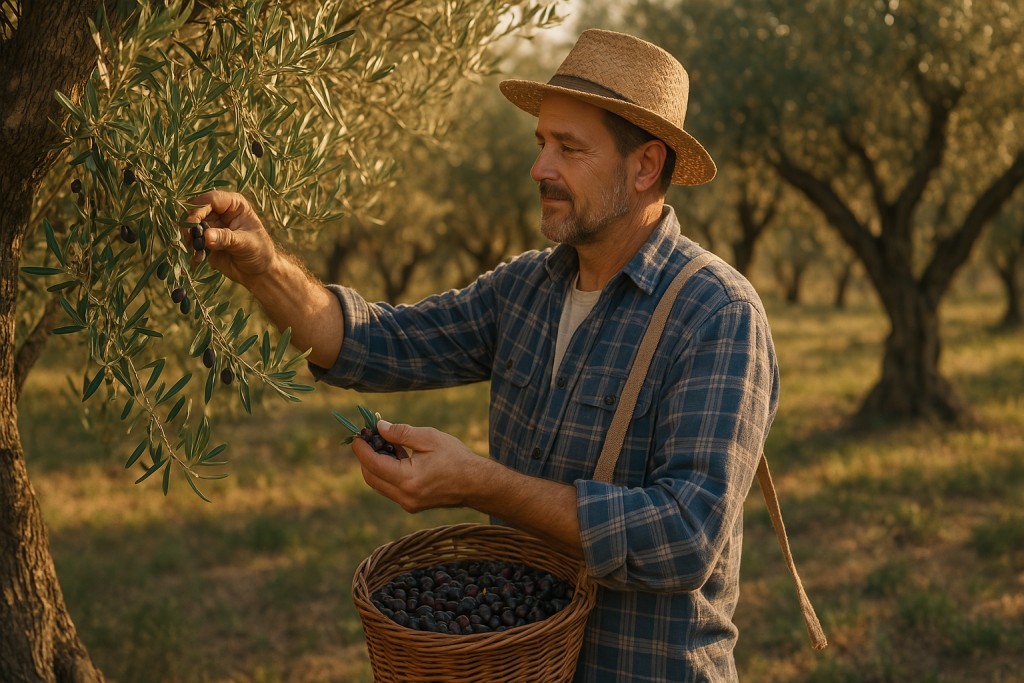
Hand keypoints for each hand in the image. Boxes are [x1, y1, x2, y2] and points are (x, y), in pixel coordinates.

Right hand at [183, 190, 277, 286]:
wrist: (259, 271)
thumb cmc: (259, 251)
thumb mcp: (245, 243)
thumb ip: (226, 238)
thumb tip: (206, 236)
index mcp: (234, 204)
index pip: (211, 199)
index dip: (199, 209)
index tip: (192, 223)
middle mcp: (220, 211)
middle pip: (196, 210)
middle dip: (190, 223)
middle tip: (189, 238)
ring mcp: (212, 225)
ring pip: (191, 225)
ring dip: (189, 237)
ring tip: (195, 250)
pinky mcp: (206, 239)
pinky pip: (192, 240)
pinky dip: (191, 248)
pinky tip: (199, 258)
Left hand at [350, 420, 485, 512]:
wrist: (477, 484)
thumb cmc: (456, 458)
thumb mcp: (429, 438)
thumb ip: (401, 433)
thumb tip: (379, 427)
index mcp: (408, 479)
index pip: (373, 464)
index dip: (361, 449)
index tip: (357, 435)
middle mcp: (404, 496)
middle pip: (371, 477)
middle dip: (366, 457)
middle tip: (370, 437)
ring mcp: (408, 503)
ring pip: (379, 484)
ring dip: (377, 464)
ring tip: (386, 443)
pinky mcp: (412, 504)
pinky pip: (390, 488)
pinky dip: (388, 472)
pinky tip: (397, 455)